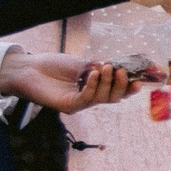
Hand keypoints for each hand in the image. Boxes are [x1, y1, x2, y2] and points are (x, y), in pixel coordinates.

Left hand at [0, 50, 135, 112]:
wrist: (29, 69)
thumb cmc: (53, 65)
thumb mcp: (80, 63)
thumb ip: (99, 68)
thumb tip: (119, 67)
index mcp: (94, 87)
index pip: (116, 90)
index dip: (130, 86)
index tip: (141, 78)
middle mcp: (89, 97)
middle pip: (114, 97)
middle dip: (122, 86)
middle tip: (123, 72)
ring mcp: (80, 103)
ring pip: (103, 98)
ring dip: (108, 82)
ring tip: (106, 67)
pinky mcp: (70, 106)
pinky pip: (87, 98)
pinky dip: (93, 86)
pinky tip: (94, 73)